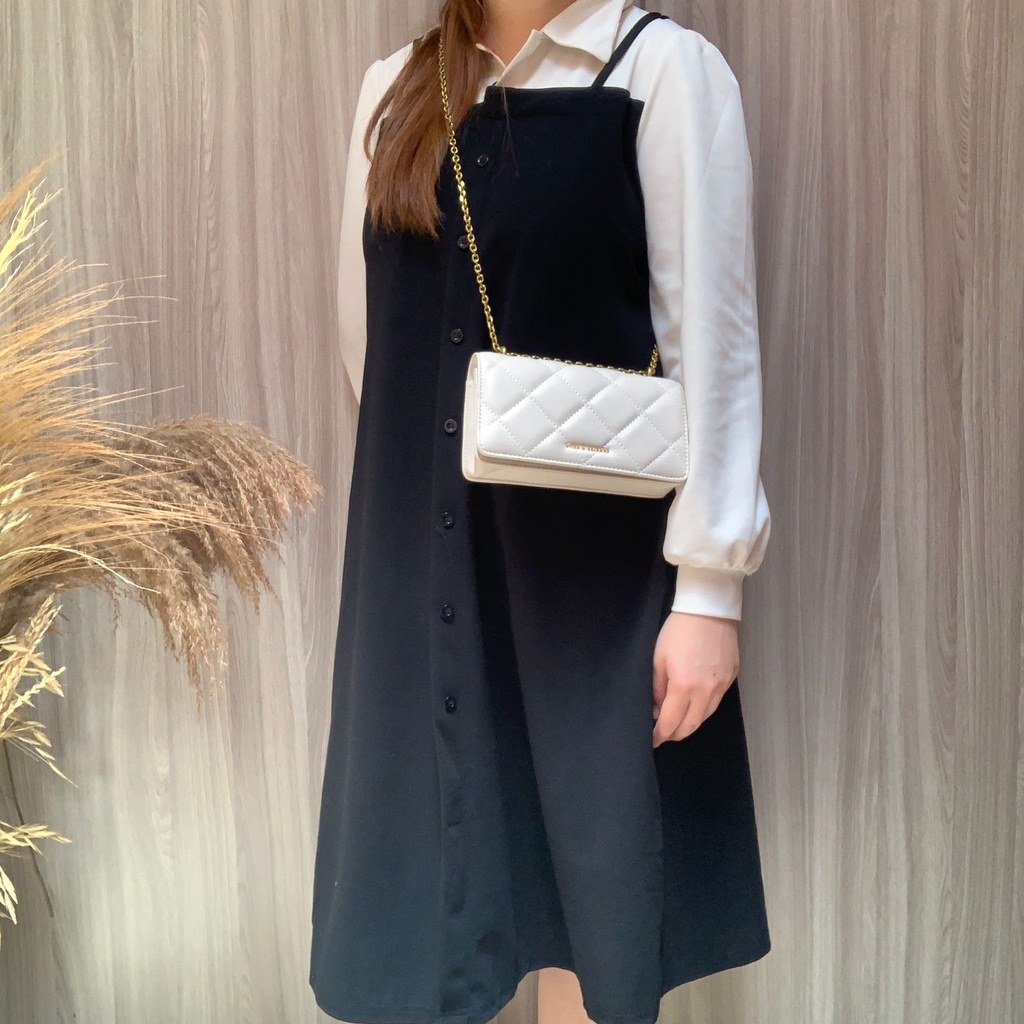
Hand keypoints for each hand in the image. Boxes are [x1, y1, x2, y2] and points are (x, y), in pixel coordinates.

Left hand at [651, 611, 738, 745]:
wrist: (708, 609)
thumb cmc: (678, 631)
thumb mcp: (658, 658)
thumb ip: (657, 688)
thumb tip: (657, 710)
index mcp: (684, 686)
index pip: (671, 722)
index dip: (660, 735)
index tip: (653, 740)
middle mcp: (706, 691)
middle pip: (691, 726)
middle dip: (676, 734)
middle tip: (664, 735)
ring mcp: (722, 686)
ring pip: (705, 716)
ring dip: (691, 724)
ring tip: (678, 723)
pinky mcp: (731, 678)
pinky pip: (716, 702)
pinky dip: (704, 710)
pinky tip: (695, 706)